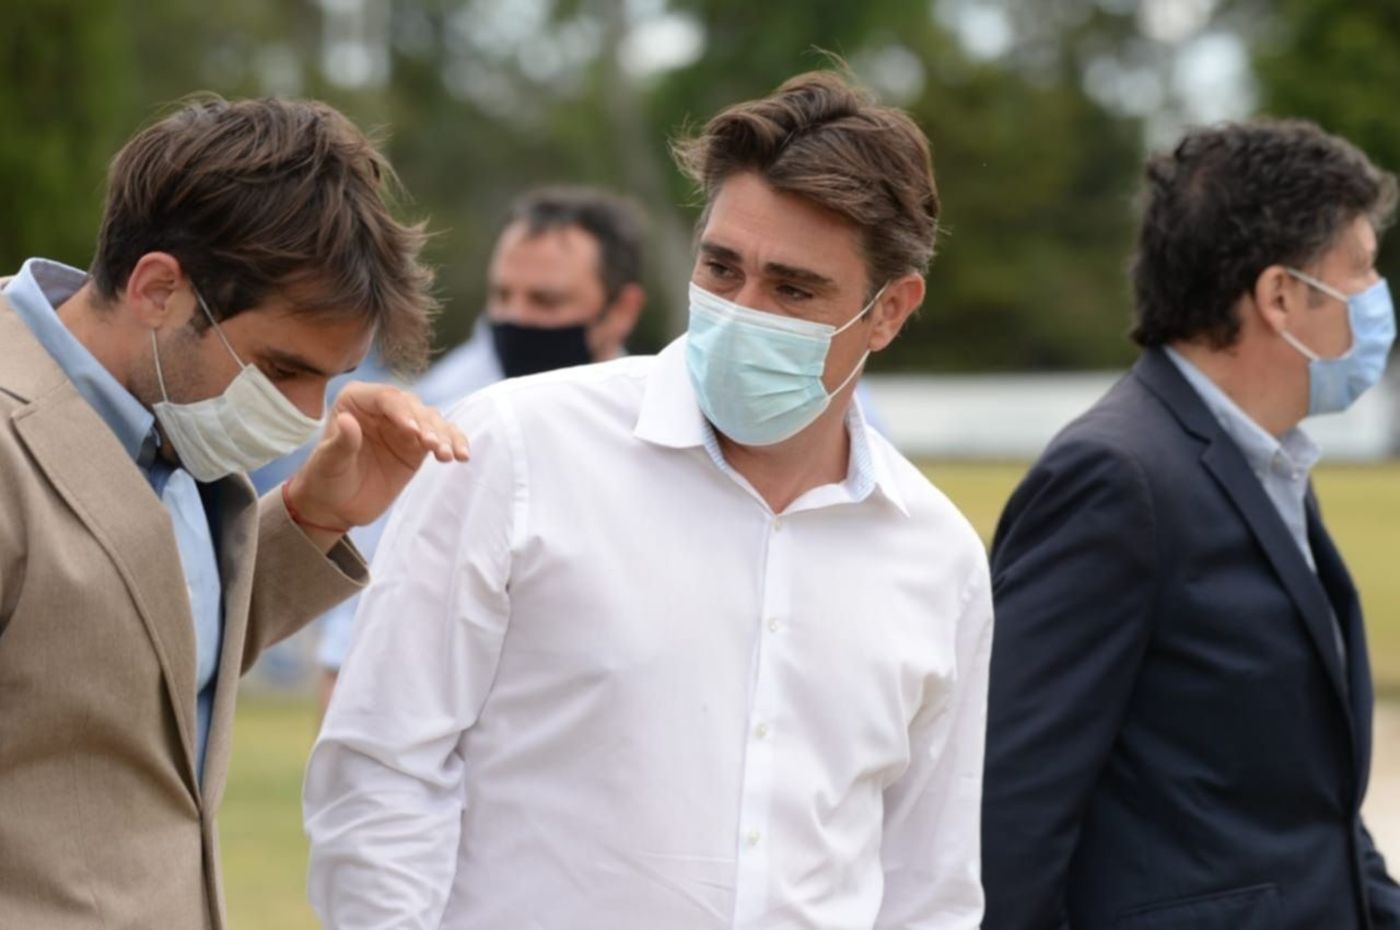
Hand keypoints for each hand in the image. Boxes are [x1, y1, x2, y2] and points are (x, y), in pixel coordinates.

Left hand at [286, 382, 468, 546]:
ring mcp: (404, 425)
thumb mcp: (328, 463)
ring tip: (447, 456)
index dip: (402, 411)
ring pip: (432, 420)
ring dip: (443, 435)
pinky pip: (443, 437)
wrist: (335, 505)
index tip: (413, 431)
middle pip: (414, 406)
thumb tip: (347, 421)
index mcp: (357, 400)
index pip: (385, 397)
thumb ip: (340, 443)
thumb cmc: (325, 479)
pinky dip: (455, 443)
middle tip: (431, 446)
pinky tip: (462, 456)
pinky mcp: (418, 445)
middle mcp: (383, 407)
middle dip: (426, 424)